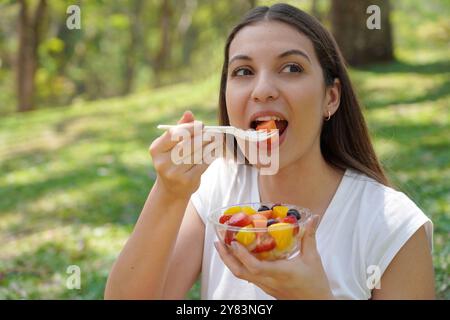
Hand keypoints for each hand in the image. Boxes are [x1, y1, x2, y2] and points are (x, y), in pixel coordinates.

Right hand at [149, 111, 210, 200]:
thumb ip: (180, 128)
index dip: (189, 128)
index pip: (174, 134)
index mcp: (156, 150)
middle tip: (213, 132)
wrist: (172, 189)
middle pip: (187, 144)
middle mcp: (162, 162)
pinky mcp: (187, 181)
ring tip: (216, 139)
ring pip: (197, 154)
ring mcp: (174, 173)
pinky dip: (211, 156)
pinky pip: (203, 164)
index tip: (201, 125)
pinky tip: (215, 151)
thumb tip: (189, 113)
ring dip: (209, 145)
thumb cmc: (173, 160)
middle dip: (202, 136)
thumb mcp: (171, 145)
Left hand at [214, 215, 334, 299]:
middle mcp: (269, 281)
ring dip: (230, 261)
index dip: (241, 255)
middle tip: (218, 242)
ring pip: (242, 275)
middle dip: (226, 258)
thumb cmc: (315, 283)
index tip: (233, 242)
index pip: (255, 267)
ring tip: (223, 246)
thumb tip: (313, 218)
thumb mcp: (313, 258)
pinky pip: (248, 276)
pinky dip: (239, 265)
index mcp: (279, 273)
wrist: (316, 303)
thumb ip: (309, 237)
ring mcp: (266, 286)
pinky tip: (238, 255)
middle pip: (240, 272)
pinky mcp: (266, 288)